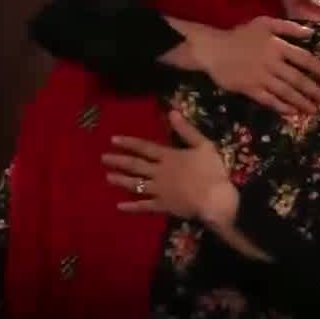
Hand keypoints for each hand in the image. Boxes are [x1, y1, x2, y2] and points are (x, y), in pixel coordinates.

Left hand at [102, 111, 238, 222]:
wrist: (216, 199)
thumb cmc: (212, 171)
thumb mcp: (203, 145)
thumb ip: (186, 130)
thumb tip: (172, 112)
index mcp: (169, 156)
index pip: (144, 148)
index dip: (128, 143)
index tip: (112, 140)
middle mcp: (159, 172)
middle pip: (135, 165)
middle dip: (118, 161)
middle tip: (103, 159)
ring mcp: (160, 190)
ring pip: (136, 184)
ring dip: (121, 180)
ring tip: (108, 177)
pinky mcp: (164, 206)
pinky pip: (145, 206)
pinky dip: (132, 206)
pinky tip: (120, 206)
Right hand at [197, 16, 319, 115]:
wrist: (212, 49)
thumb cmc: (239, 35)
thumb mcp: (264, 23)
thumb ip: (288, 27)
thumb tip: (312, 33)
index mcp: (278, 46)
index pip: (305, 59)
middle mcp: (272, 62)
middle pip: (298, 80)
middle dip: (315, 92)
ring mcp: (260, 77)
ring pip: (286, 92)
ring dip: (302, 102)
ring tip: (314, 110)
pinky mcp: (249, 89)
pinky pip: (269, 100)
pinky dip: (282, 107)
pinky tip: (292, 112)